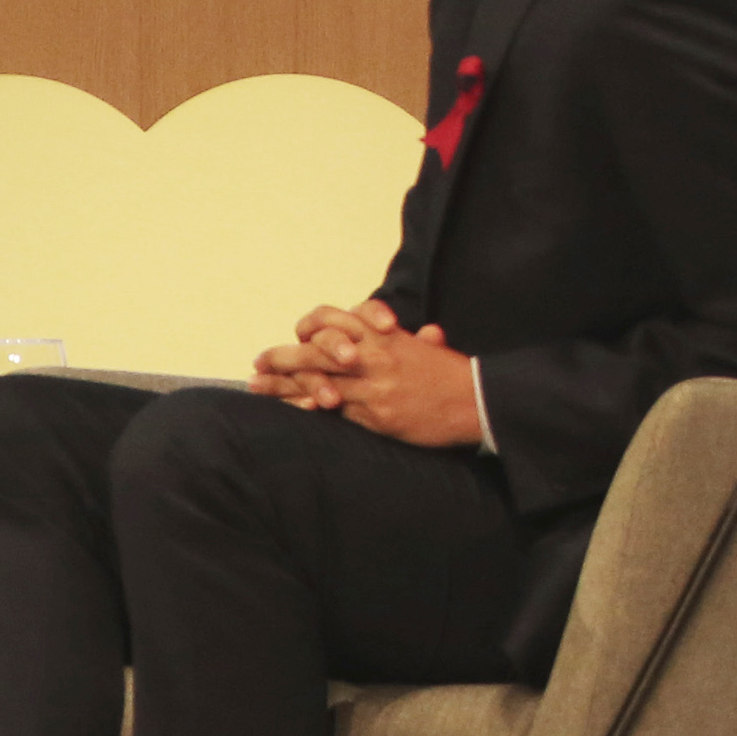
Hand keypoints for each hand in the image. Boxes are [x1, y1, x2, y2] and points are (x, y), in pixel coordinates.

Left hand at [253, 299, 486, 447]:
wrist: (480, 402)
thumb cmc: (454, 376)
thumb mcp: (430, 350)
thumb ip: (414, 342)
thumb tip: (424, 336)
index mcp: (385, 336)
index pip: (337, 320)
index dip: (313, 328)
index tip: (295, 337)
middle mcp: (375, 356)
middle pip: (316, 351)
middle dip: (281, 358)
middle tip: (256, 364)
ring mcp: (373, 386)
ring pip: (317, 381)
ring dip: (282, 385)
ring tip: (256, 386)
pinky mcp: (376, 414)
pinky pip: (335, 411)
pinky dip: (309, 409)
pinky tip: (290, 409)